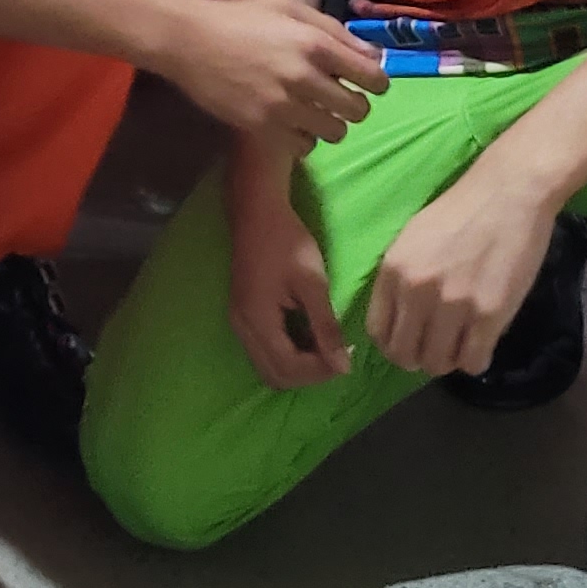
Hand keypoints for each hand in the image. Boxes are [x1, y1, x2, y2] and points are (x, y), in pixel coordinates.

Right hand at [149, 0, 387, 141]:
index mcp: (313, 42)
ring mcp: (281, 106)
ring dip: (329, 122)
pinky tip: (290, 120)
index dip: (376, 82)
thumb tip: (374, 56)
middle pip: (357, 110)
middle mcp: (303, 77)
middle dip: (353, 103)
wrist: (185, 39)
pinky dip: (304, 137)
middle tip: (336, 95)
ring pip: (334, 132)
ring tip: (311, 108)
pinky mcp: (261, 128)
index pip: (372, 77)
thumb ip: (333, 30)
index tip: (367, 82)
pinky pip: (304, 147)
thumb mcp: (288, 7)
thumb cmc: (237, 15)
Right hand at [225, 169, 350, 389]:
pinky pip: (264, 352)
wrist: (257, 211)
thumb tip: (342, 367)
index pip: (289, 368)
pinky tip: (307, 334)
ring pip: (268, 367)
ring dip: (298, 366)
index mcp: (257, 320)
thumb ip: (326, 327)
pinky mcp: (243, 315)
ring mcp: (239, 323)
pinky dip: (288, 354)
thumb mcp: (312, 282)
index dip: (320, 371)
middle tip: (336, 355)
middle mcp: (242, 328)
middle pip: (275, 375)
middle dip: (308, 374)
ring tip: (324, 345)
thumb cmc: (286, 241)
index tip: (347, 356)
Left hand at [366, 164, 564, 378]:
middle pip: (405, 355)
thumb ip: (401, 279)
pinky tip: (482, 341)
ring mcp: (453, 304)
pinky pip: (474, 363)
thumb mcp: (412, 240)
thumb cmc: (460, 212)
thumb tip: (398, 323)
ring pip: (439, 363)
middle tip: (437, 347)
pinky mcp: (489, 315)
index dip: (393, 346)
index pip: (379, 332)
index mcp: (393, 270)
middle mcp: (416, 290)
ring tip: (461, 343)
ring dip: (449, 360)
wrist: (507, 193)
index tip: (409, 343)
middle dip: (419, 358)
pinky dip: (476, 359)